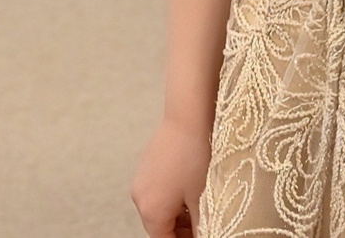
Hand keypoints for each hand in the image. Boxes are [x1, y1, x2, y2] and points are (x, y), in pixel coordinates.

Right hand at [131, 116, 209, 236]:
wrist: (187, 118)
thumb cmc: (196, 158)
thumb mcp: (202, 200)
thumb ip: (200, 228)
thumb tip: (203, 236)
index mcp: (151, 212)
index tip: (201, 237)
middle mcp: (139, 198)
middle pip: (159, 228)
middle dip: (181, 232)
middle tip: (205, 228)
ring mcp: (140, 181)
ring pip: (159, 211)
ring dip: (178, 217)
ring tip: (202, 211)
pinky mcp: (145, 168)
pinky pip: (157, 194)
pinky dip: (172, 200)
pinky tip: (192, 192)